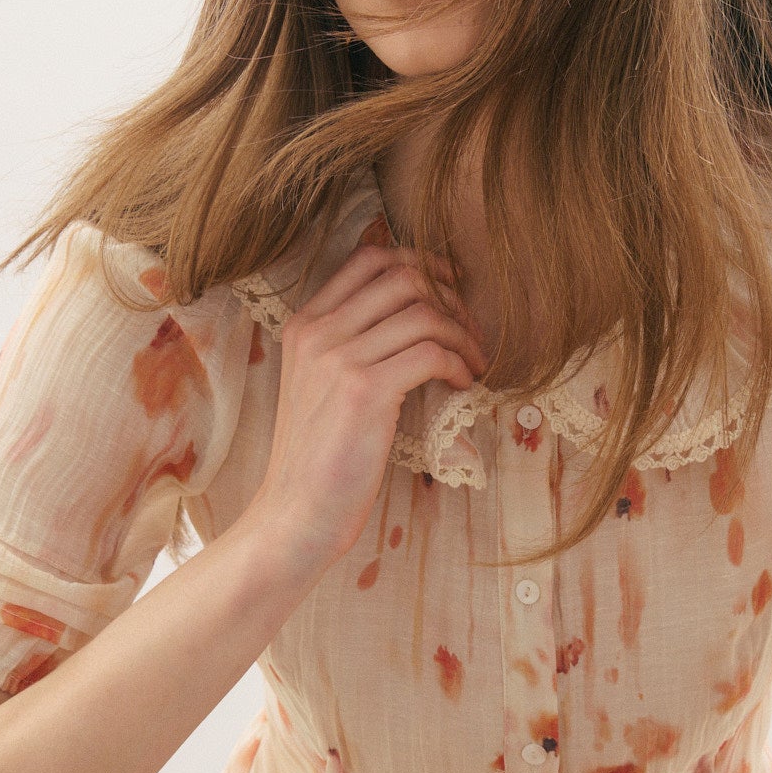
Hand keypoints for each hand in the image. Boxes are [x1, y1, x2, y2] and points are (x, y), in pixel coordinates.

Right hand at [249, 240, 486, 573]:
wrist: (297, 513)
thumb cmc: (322, 458)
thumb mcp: (321, 386)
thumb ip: (351, 344)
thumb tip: (411, 308)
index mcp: (305, 324)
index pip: (369, 259)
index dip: (421, 264)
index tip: (450, 291)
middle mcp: (318, 332)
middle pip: (403, 276)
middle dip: (451, 297)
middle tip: (471, 331)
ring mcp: (338, 358)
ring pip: (424, 312)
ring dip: (464, 334)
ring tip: (474, 362)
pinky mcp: (364, 391)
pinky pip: (430, 352)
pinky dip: (459, 364)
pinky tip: (464, 385)